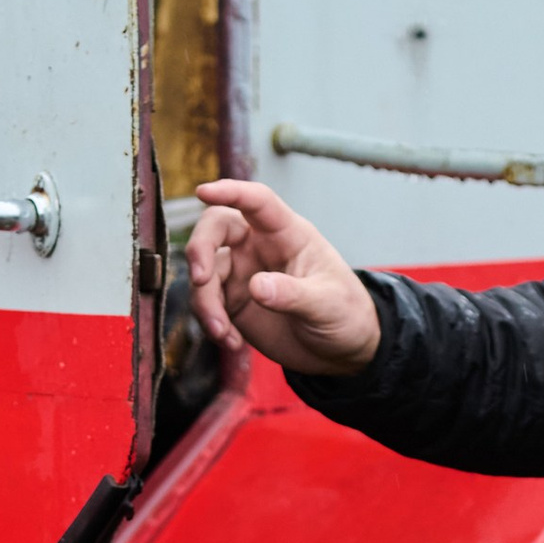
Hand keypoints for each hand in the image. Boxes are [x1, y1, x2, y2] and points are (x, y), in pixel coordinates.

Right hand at [185, 180, 382, 374]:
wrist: (340, 351)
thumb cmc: (343, 313)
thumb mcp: (327, 304)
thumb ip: (293, 294)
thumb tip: (256, 286)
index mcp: (288, 234)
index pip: (257, 201)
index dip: (231, 191)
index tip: (203, 192)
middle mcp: (259, 247)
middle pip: (217, 228)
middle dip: (200, 249)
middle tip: (200, 279)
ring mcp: (243, 274)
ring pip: (206, 273)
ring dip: (205, 302)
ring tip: (223, 332)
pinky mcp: (233, 302)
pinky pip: (207, 304)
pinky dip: (212, 323)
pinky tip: (232, 341)